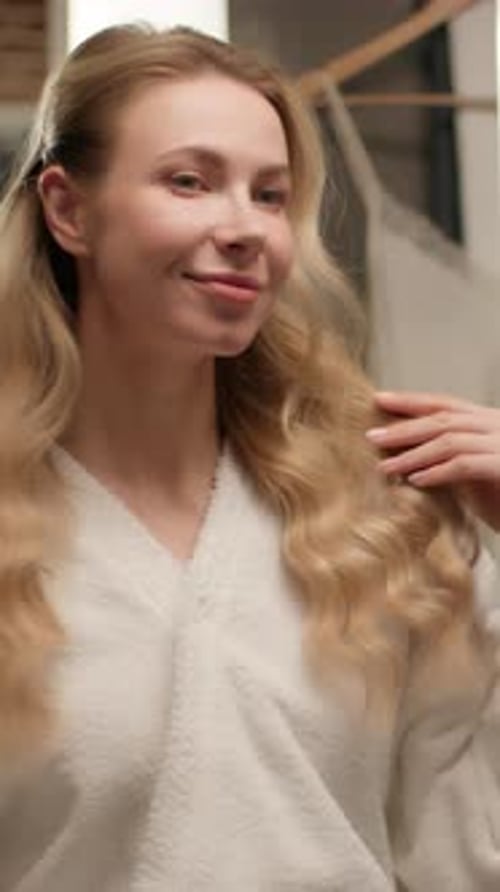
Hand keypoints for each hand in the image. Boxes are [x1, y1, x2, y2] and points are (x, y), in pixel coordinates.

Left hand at [367, 391, 499, 531]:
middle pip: (443, 418)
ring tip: (386, 466)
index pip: (445, 404)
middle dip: (405, 427)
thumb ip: (446, 458)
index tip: (379, 400)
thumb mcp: (471, 474)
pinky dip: (437, 472)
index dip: (411, 401)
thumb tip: (402, 455)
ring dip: (414, 453)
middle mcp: (498, 425)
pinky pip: (465, 465)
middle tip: (372, 436)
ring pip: (450, 440)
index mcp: (489, 422)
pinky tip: (415, 481)